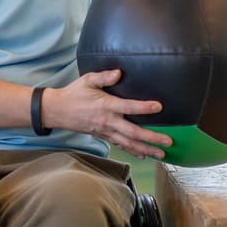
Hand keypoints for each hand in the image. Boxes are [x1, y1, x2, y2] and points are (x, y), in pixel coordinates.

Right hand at [44, 70, 173, 159]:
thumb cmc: (74, 94)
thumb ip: (104, 76)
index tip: (158, 107)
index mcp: (106, 105)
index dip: (144, 107)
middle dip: (152, 138)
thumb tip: (119, 72)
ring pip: (129, 143)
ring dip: (147, 149)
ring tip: (162, 154)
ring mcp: (106, 131)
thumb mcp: (87, 80)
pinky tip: (144, 155)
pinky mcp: (103, 136)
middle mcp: (108, 121)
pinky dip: (133, 151)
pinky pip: (121, 145)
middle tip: (168, 141)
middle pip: (133, 132)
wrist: (58, 111)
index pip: (128, 107)